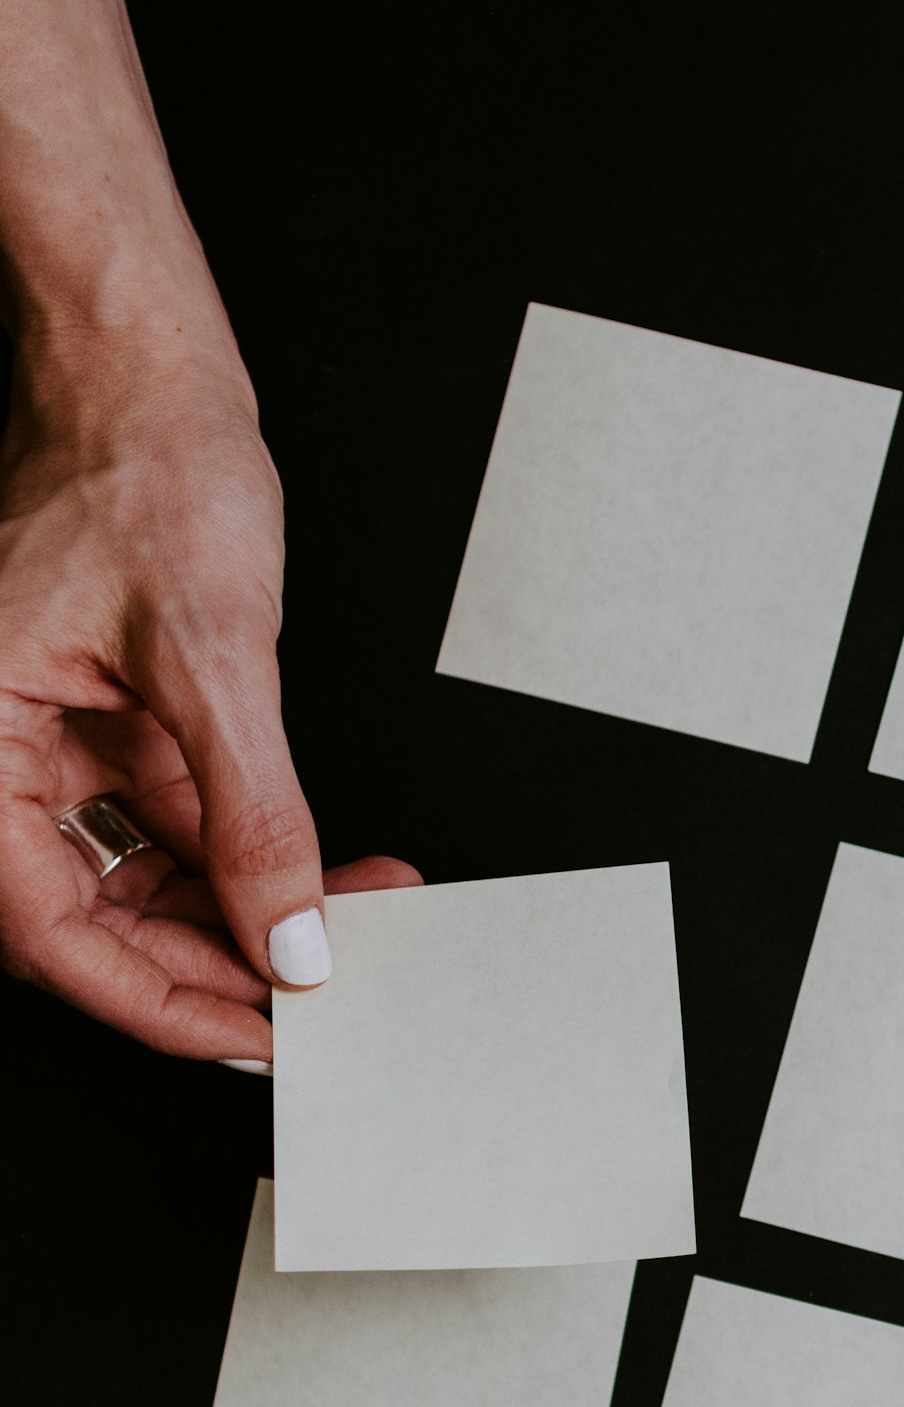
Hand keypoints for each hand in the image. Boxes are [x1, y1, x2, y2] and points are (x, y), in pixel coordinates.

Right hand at [0, 318, 417, 1063]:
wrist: (147, 373)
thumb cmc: (143, 467)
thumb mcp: (213, 656)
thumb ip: (253, 811)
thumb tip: (290, 934)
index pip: (49, 928)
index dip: (155, 1000)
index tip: (254, 1033)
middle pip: (93, 919)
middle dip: (215, 963)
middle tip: (320, 994)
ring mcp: (51, 747)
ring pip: (141, 880)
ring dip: (247, 912)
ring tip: (350, 928)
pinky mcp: (107, 728)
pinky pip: (172, 824)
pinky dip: (250, 852)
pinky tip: (331, 872)